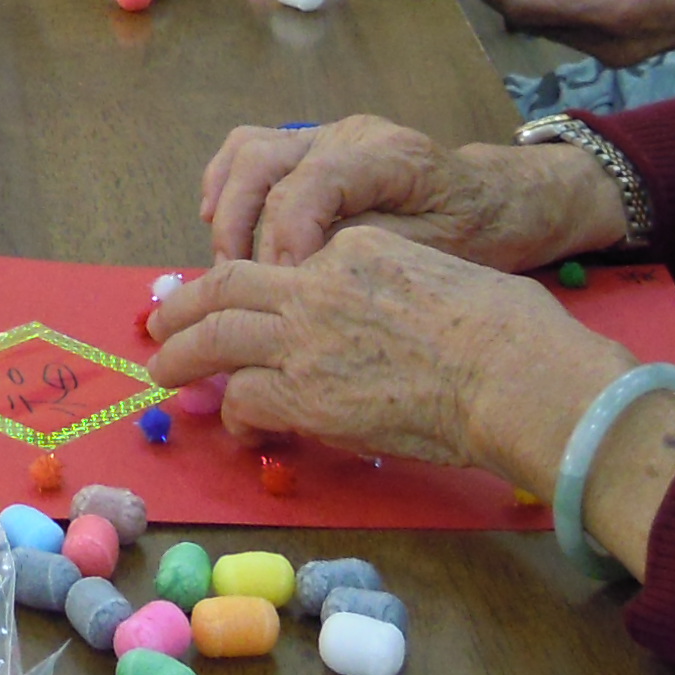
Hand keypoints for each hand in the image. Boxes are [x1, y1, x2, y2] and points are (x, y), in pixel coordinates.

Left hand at [151, 232, 612, 473]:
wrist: (512, 372)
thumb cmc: (509, 332)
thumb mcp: (443, 274)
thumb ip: (397, 287)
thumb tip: (390, 324)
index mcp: (354, 246)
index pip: (288, 261)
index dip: (259, 286)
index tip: (243, 303)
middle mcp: (317, 283)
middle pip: (228, 285)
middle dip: (187, 304)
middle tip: (162, 321)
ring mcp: (304, 337)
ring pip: (215, 336)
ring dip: (182, 354)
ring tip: (163, 370)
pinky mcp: (303, 394)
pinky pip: (244, 398)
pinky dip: (234, 412)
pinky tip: (239, 427)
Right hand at [198, 111, 624, 268]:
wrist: (500, 203)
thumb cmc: (478, 234)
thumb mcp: (439, 254)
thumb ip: (372, 253)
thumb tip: (304, 268)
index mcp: (390, 155)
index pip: (313, 183)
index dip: (288, 236)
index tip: (288, 287)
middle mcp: (350, 134)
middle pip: (264, 162)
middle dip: (244, 227)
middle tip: (244, 286)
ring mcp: (326, 135)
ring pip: (248, 150)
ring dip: (228, 208)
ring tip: (226, 264)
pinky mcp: (312, 148)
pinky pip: (250, 151)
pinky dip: (227, 187)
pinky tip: (216, 226)